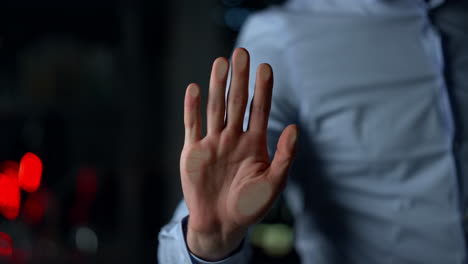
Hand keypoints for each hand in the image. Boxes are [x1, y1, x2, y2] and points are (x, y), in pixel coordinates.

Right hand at [180, 48, 297, 260]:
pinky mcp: (193, 152)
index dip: (263, 89)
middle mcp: (233, 138)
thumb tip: (295, 129)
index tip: (266, 67)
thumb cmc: (250, 207)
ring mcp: (213, 143)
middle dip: (240, 78)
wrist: (221, 224)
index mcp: (254, 143)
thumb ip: (284, 156)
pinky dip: (192, 108)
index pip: (260, 110)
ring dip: (217, 86)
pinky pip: (192, 126)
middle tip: (242, 52)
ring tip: (221, 62)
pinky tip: (194, 89)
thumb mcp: (274, 184)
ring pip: (216, 108)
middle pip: (237, 102)